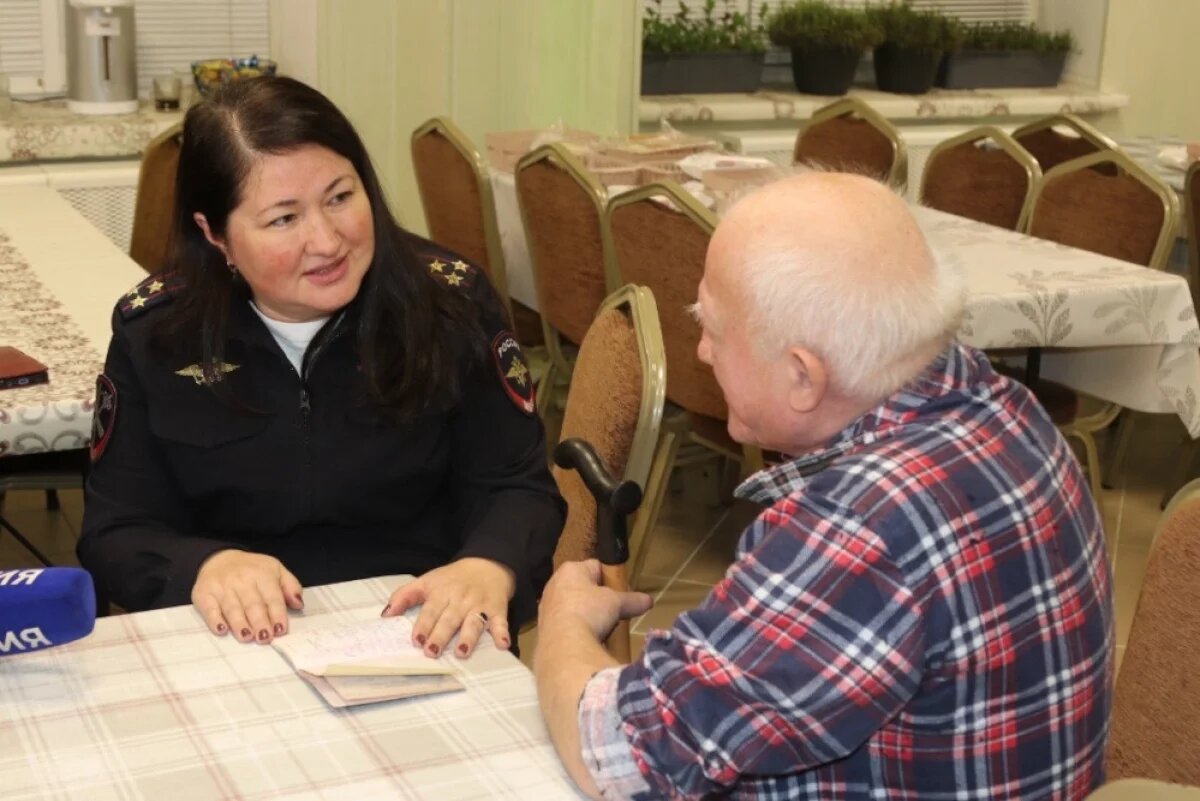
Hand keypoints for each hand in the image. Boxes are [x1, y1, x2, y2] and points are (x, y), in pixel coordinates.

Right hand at [192, 550, 303, 643]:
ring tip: (247, 637)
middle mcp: (242, 580)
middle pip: (252, 604)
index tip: (281, 629)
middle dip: (260, 622)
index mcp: (263, 574)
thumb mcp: (276, 570)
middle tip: (265, 638)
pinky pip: (209, 609)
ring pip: (232, 608)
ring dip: (240, 623)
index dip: (277, 614)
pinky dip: (215, 619)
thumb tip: (298, 604)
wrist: (219, 558)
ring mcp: (222, 587)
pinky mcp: (204, 593)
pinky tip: (221, 629)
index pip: (272, 597)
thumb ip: (290, 586)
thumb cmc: (252, 570)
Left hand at [383, 557, 515, 658]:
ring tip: (461, 652)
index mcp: (442, 592)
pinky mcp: (498, 610)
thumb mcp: (427, 581)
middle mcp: (461, 599)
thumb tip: (385, 615)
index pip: (431, 610)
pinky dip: (502, 633)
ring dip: (468, 638)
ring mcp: (480, 605)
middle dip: (441, 635)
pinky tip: (502, 644)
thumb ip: (404, 596)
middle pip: (450, 619)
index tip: (416, 640)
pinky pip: (500, 622)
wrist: (487, 564)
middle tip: (432, 652)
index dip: (423, 625)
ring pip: (473, 622)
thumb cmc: (452, 578)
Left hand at [538, 560, 652, 641]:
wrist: (564, 646)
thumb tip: (649, 601)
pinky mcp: (544, 626)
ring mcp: (546, 606)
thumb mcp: (616, 604)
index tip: (621, 593)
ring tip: (601, 628)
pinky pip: (566, 623)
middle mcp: (554, 583)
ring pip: (573, 606)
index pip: (596, 566)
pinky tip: (587, 638)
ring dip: (587, 615)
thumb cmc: (589, 612)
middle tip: (612, 611)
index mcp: (571, 570)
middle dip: (598, 599)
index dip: (611, 579)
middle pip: (583, 587)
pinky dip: (577, 629)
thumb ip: (632, 600)